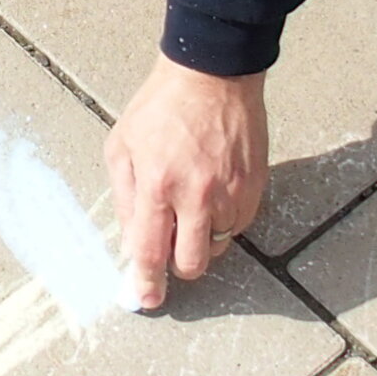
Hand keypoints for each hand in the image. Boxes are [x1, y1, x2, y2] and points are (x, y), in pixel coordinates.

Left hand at [108, 60, 267, 306]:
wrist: (212, 74)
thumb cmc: (160, 108)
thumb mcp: (121, 146)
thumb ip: (124, 199)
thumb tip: (132, 243)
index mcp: (158, 186)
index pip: (152, 253)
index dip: (148, 284)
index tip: (147, 300)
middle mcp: (197, 196)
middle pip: (193, 263)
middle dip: (179, 266)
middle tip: (170, 249)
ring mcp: (231, 193)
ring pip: (218, 246)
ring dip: (202, 238)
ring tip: (191, 203)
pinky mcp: (255, 187)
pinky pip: (238, 225)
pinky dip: (223, 220)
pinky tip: (211, 192)